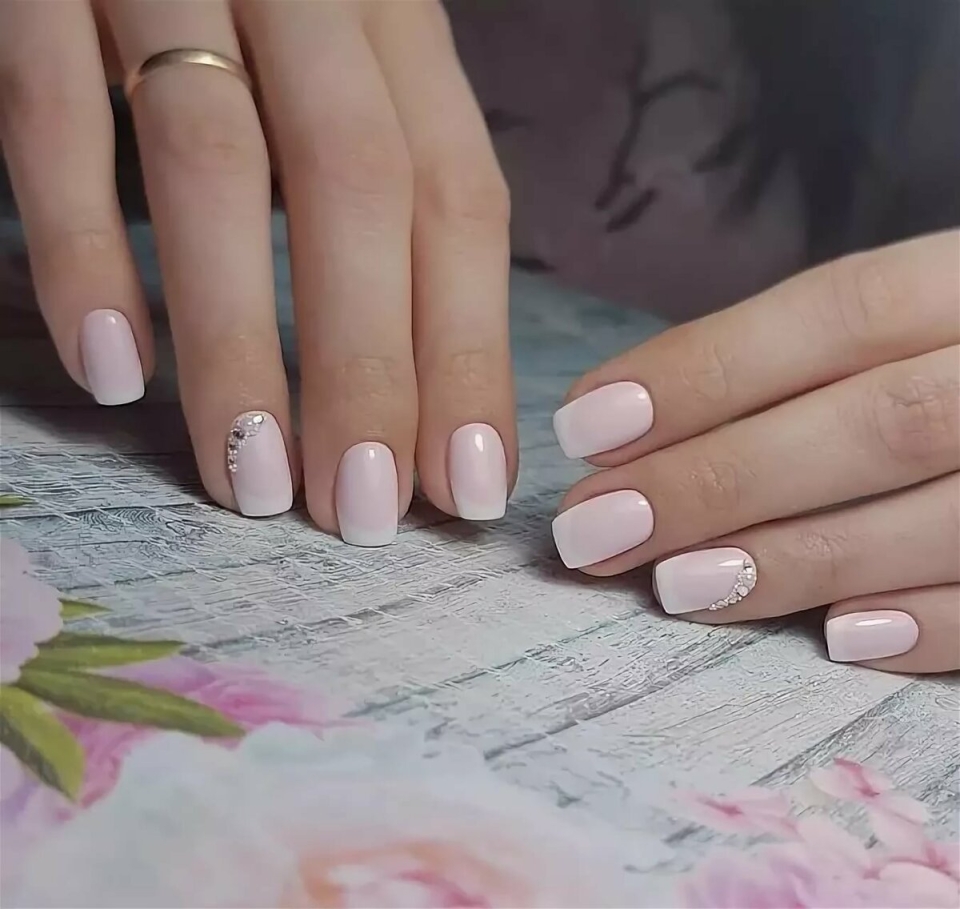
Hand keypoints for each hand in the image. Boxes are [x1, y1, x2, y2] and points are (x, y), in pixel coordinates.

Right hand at [0, 0, 515, 540]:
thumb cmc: (259, 3)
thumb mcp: (348, 67)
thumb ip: (381, 186)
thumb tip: (417, 381)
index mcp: (395, 23)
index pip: (457, 200)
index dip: (469, 352)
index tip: (467, 487)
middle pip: (358, 189)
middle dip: (365, 367)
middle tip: (359, 515)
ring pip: (214, 164)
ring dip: (236, 340)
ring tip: (250, 478)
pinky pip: (48, 109)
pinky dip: (82, 243)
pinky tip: (110, 366)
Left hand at [551, 231, 958, 673]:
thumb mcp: (918, 319)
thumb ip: (810, 361)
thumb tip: (636, 425)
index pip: (838, 311)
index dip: (706, 371)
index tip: (585, 427)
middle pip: (877, 420)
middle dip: (719, 480)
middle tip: (593, 529)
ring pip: (945, 513)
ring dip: (799, 558)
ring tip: (675, 587)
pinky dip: (934, 624)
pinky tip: (838, 641)